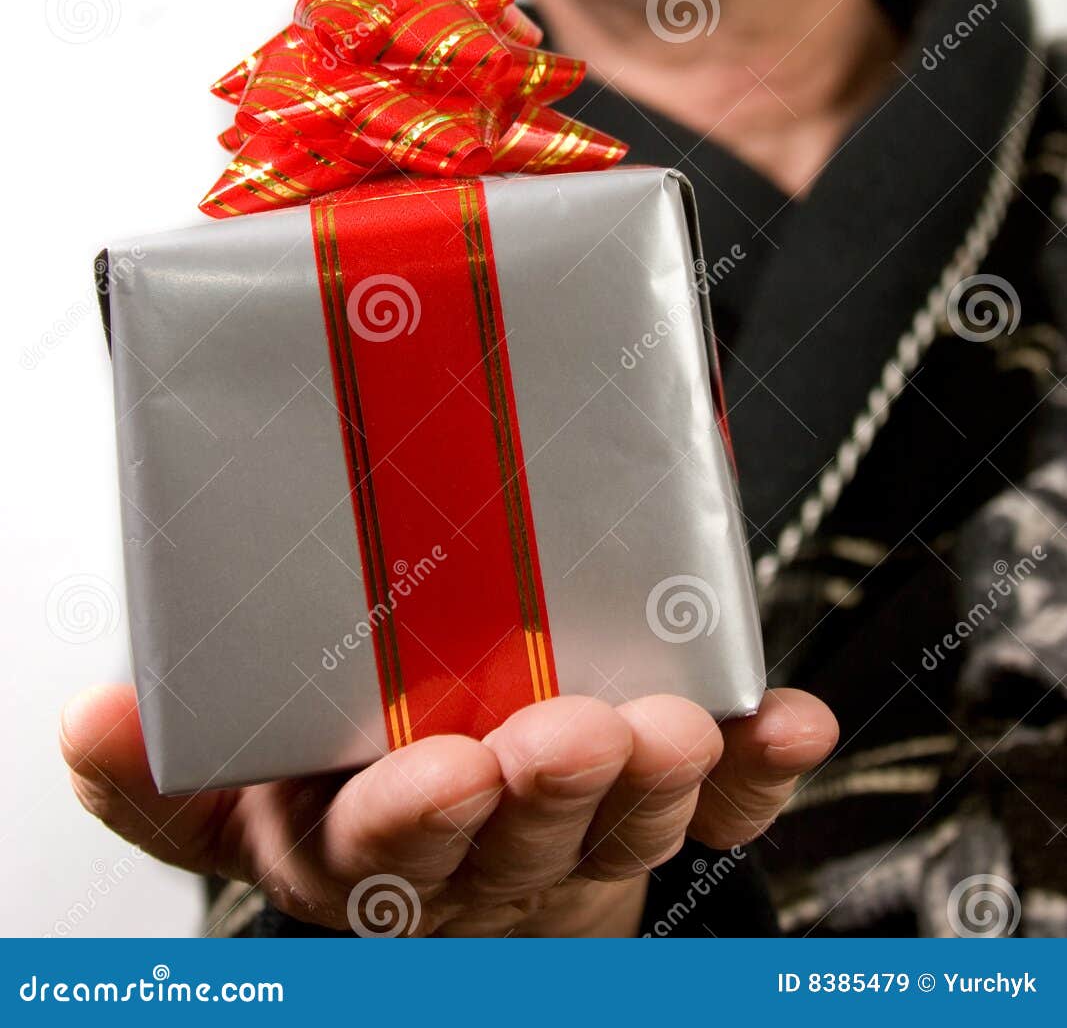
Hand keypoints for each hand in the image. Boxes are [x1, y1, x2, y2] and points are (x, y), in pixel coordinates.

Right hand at [61, 684, 836, 936]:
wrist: (464, 850)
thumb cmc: (357, 807)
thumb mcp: (235, 800)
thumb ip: (165, 773)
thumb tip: (94, 718)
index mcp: (373, 847)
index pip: (385, 852)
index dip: (412, 820)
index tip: (436, 771)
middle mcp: (484, 853)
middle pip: (519, 837)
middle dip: (547, 790)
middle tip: (569, 732)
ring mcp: (582, 838)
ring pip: (627, 825)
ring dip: (659, 781)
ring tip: (674, 727)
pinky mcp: (662, 812)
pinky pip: (728, 806)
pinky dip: (760, 765)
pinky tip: (787, 724)